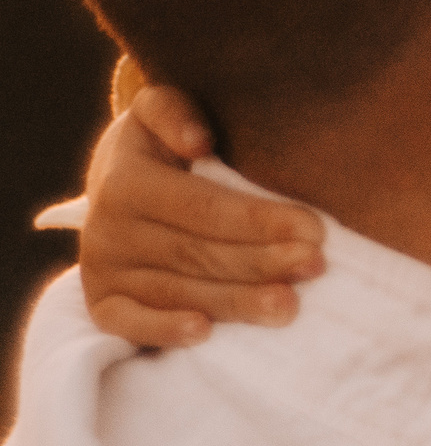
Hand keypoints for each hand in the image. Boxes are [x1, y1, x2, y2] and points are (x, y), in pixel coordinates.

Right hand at [76, 84, 324, 347]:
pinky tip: (204, 334)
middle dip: (262, 262)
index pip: (205, 208)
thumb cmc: (162, 149)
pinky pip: (128, 324)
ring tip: (289, 305)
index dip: (260, 221)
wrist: (116, 186)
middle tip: (314, 266)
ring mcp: (102, 271)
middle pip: (197, 253)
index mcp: (125, 182)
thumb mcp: (160, 113)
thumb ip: (175, 112)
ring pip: (179, 292)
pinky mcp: (101, 304)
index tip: (314, 229)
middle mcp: (107, 229)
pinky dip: (164, 331)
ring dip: (236, 302)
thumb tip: (197, 141)